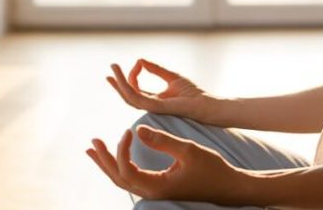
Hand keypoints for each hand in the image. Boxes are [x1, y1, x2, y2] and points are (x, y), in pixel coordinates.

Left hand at [86, 125, 248, 203]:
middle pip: (117, 177)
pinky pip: (132, 178)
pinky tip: (117, 156)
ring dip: (108, 163)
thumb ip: (162, 140)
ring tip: (94, 149)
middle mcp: (151, 192)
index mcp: (156, 186)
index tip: (129, 130)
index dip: (121, 149)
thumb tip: (137, 130)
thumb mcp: (189, 150)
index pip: (126, 169)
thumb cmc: (212, 169)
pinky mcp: (159, 187)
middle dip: (103, 159)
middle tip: (93, 141)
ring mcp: (155, 192)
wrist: (229, 187)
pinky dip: (120, 166)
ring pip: (123, 179)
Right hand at [107, 59, 216, 121]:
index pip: (136, 90)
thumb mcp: (172, 77)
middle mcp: (151, 105)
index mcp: (155, 100)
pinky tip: (126, 76)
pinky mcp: (157, 107)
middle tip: (109, 71)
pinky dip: (129, 87)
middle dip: (117, 84)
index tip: (136, 63)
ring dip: (119, 83)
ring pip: (129, 97)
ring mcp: (153, 108)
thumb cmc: (193, 94)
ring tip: (113, 70)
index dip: (131, 77)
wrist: (206, 105)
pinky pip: (138, 98)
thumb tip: (140, 60)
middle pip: (128, 96)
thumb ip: (156, 70)